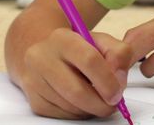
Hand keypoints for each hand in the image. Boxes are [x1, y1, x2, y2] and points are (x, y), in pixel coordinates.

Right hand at [16, 28, 132, 118]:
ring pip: (71, 107)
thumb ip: (119, 53)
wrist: (45, 54)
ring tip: (94, 97)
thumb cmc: (77, 50)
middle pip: (77, 91)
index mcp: (62, 38)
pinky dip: (77, 113)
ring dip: (90, 109)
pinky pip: (63, 115)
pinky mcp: (34, 99)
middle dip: (101, 104)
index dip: (108, 81)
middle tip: (111, 103)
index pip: (89, 60)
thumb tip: (119, 77)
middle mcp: (42, 57)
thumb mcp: (100, 42)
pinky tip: (79, 101)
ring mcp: (34, 79)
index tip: (117, 92)